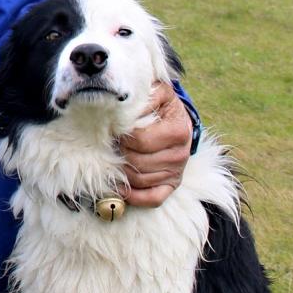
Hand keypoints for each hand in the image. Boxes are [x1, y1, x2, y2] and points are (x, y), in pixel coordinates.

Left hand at [117, 80, 191, 207]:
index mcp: (178, 130)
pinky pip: (153, 199)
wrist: (178, 119)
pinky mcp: (173, 185)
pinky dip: (133, 196)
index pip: (139, 140)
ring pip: (140, 180)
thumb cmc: (161, 106)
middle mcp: (181, 154)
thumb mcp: (156, 93)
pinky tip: (120, 186)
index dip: (122, 135)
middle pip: (137, 162)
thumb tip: (123, 103)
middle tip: (111, 144)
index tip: (113, 128)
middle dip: (120, 152)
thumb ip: (143, 96)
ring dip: (121, 171)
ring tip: (113, 158)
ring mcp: (177, 171)